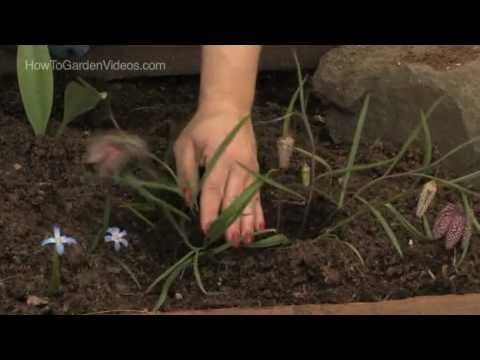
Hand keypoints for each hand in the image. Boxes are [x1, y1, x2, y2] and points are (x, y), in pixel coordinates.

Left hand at [174, 106, 264, 246]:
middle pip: (235, 198)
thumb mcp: (186, 144)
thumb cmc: (204, 126)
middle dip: (233, 221)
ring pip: (249, 199)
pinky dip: (259, 212)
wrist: (230, 108)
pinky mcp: (256, 171)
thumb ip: (186, 171)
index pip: (213, 189)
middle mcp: (239, 166)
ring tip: (246, 241)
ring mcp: (250, 169)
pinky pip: (258, 195)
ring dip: (248, 221)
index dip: (210, 209)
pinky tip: (260, 227)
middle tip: (231, 242)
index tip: (207, 228)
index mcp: (220, 158)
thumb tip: (188, 200)